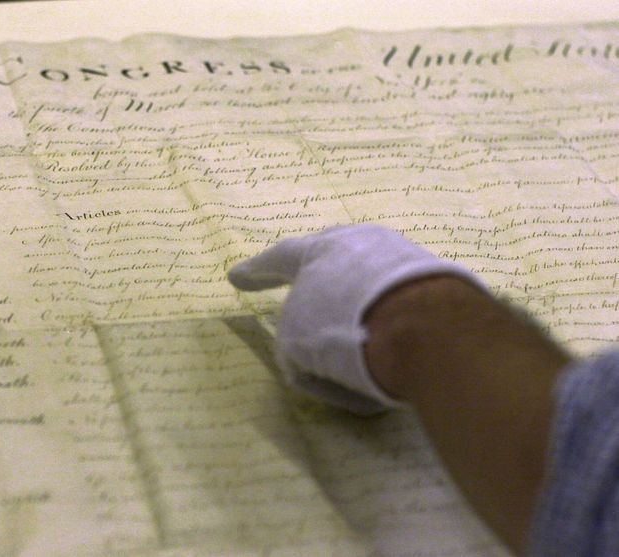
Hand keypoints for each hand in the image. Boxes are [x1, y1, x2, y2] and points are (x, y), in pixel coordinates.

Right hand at [228, 224, 484, 414]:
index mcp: (318, 250)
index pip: (277, 259)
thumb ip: (296, 346)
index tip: (236, 277)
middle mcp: (361, 243)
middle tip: (308, 292)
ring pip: (369, 286)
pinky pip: (400, 308)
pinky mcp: (436, 285)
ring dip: (357, 310)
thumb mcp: (296, 344)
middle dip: (318, 278)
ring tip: (354, 340)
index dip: (254, 272)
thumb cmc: (341, 327)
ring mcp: (403, 260)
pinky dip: (388, 329)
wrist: (423, 329)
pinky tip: (390, 350)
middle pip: (333, 261)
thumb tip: (313, 359)